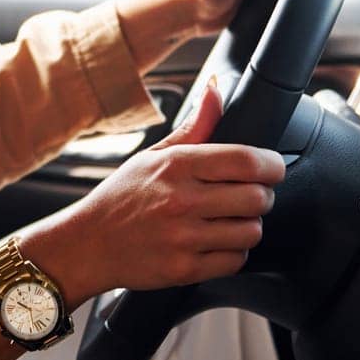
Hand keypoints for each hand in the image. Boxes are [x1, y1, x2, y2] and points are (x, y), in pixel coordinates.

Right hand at [62, 83, 284, 295]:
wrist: (87, 244)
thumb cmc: (121, 197)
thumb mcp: (153, 156)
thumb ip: (194, 127)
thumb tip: (217, 90)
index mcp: (176, 166)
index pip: (247, 160)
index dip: (272, 164)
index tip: (271, 168)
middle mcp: (181, 200)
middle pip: (258, 198)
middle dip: (261, 196)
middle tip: (247, 196)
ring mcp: (183, 237)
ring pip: (252, 231)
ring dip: (247, 226)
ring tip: (228, 221)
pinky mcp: (184, 269)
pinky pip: (236, 260)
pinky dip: (233, 253)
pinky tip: (215, 243)